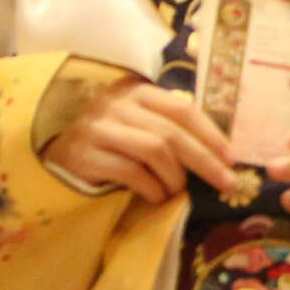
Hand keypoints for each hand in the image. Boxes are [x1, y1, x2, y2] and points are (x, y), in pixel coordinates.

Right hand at [39, 80, 237, 205]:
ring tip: (179, 191)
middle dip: (204, 160)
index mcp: (137, 92)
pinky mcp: (84, 154)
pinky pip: (130, 172)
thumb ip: (171, 128)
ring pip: (153, 151)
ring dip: (175, 177)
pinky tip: (157, 197)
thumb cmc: (112, 139)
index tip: (232, 157)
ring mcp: (98, 128)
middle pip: (171, 133)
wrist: (58, 151)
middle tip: (225, 182)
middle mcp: (116, 105)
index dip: (211, 134)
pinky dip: (151, 188)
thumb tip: (221, 154)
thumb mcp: (141, 123)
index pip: (182, 109)